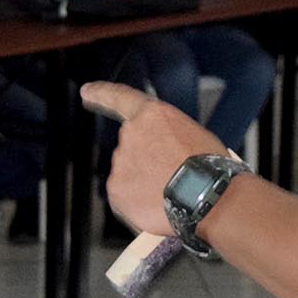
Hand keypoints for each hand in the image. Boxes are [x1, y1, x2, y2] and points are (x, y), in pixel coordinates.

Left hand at [82, 81, 226, 236]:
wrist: (208, 198)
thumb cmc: (210, 169)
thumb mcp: (195, 136)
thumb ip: (168, 136)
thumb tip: (164, 153)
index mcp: (153, 116)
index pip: (120, 98)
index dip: (101, 93)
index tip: (87, 91)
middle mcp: (132, 134)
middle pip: (132, 147)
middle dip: (146, 162)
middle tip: (170, 177)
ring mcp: (121, 162)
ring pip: (128, 174)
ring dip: (143, 183)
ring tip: (170, 194)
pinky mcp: (116, 189)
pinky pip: (124, 196)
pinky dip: (137, 202)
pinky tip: (158, 206)